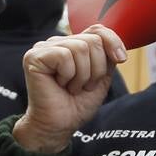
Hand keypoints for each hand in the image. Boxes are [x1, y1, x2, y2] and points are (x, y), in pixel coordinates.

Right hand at [13, 25, 126, 153]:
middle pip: (92, 40)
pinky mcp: (34, 57)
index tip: (121, 59)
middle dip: (97, 68)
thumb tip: (115, 44)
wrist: (59, 125)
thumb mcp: (101, 77)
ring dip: (82, 75)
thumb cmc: (77, 104)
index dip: (113, 42)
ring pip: (80, 48)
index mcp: (72, 45)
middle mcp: (57, 43)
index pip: (97, 30)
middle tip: (84, 86)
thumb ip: (107, 56)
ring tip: (72, 87)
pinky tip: (60, 84)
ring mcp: (44, 48)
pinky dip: (68, 75)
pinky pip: (64, 56)